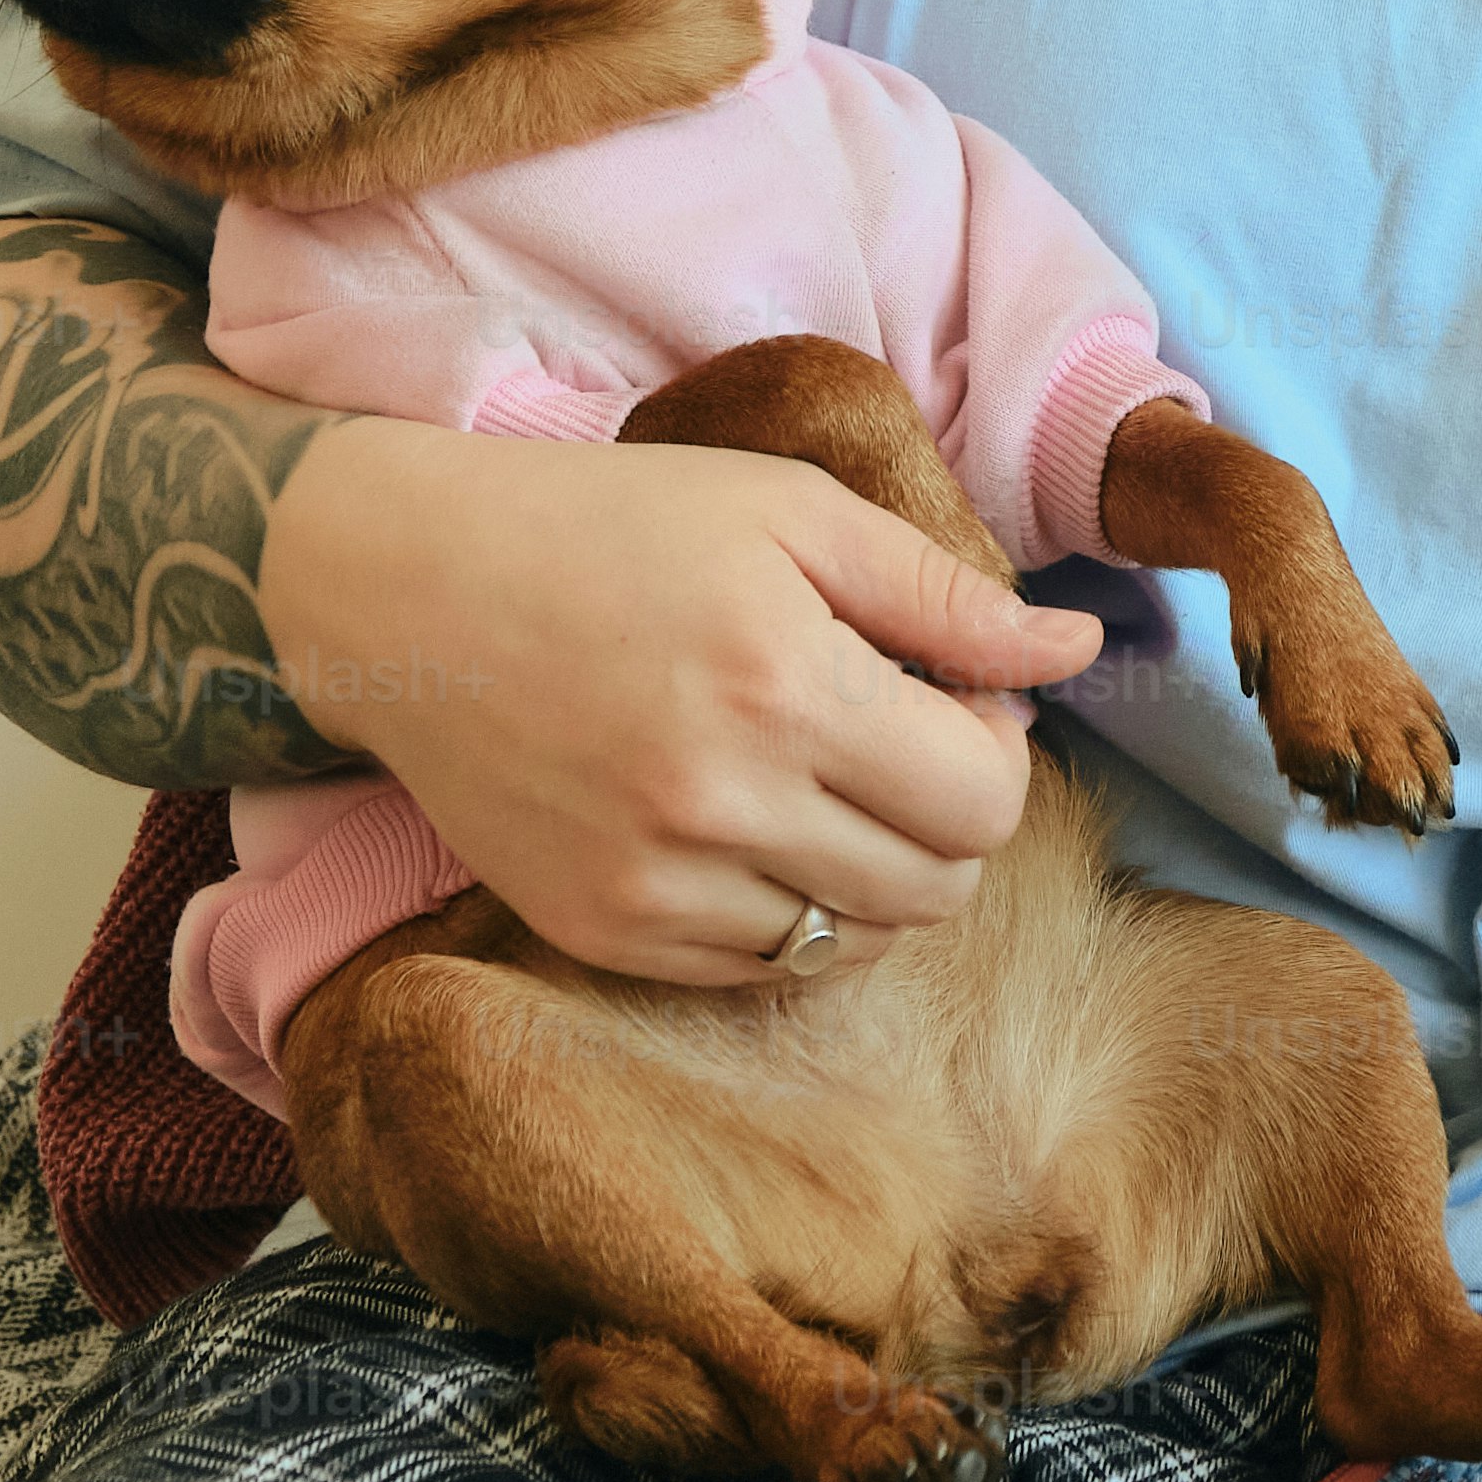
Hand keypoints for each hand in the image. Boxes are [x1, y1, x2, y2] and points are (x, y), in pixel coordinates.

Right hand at [255, 413, 1099, 987]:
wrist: (404, 594)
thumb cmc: (613, 528)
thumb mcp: (791, 511)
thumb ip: (945, 595)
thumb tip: (1076, 654)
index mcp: (789, 686)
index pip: (987, 800)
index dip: (994, 750)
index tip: (944, 696)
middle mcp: (724, 802)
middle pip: (938, 887)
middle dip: (948, 818)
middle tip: (890, 741)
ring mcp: (655, 882)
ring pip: (856, 943)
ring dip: (877, 874)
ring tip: (822, 786)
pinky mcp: (600, 930)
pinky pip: (759, 970)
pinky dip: (789, 915)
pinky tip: (752, 830)